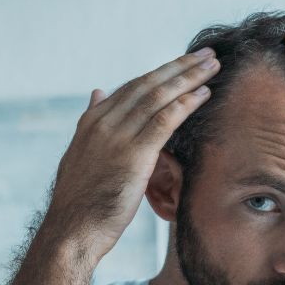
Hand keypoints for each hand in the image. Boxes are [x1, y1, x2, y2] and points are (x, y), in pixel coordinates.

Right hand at [43, 48, 220, 263]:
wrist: (72, 230)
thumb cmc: (81, 202)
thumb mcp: (81, 155)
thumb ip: (92, 122)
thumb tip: (98, 92)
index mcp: (91, 122)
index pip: (132, 88)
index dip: (160, 74)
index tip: (183, 63)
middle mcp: (103, 122)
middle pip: (148, 85)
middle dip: (179, 67)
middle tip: (206, 54)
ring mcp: (117, 136)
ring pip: (159, 96)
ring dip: (189, 78)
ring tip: (212, 66)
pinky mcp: (134, 154)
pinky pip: (165, 120)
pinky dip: (186, 103)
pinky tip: (204, 93)